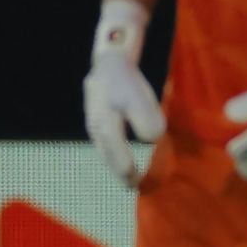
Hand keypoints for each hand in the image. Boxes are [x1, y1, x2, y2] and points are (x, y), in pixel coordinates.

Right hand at [83, 0, 165, 186]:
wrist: (110, 60)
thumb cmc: (127, 79)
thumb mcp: (140, 98)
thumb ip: (146, 119)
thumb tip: (153, 139)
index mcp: (105, 123)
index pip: (116, 152)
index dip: (125, 167)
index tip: (136, 180)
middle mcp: (96, 126)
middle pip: (107, 154)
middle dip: (119, 170)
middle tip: (132, 186)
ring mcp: (94, 122)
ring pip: (104, 148)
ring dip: (115, 163)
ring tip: (126, 177)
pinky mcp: (97, 117)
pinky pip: (105, 141)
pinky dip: (112, 151)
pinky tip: (120, 156)